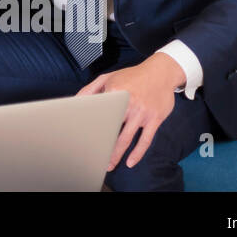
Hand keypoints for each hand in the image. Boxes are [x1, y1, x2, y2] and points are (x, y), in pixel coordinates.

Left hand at [76, 52, 184, 170]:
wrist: (161, 72)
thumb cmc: (132, 76)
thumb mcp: (109, 77)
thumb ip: (90, 89)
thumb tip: (75, 100)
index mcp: (115, 91)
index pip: (98, 112)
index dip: (90, 126)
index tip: (82, 138)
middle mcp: (129, 103)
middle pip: (112, 128)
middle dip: (102, 144)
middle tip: (94, 157)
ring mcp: (143, 112)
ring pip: (127, 137)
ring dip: (117, 153)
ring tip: (109, 164)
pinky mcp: (155, 119)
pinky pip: (146, 139)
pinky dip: (138, 152)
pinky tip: (131, 162)